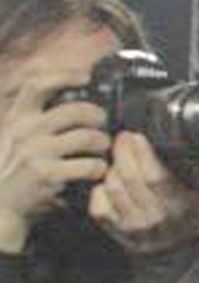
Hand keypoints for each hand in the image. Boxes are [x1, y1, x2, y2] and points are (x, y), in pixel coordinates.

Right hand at [0, 67, 112, 250]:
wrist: (1, 206)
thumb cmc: (18, 170)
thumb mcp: (19, 137)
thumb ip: (39, 119)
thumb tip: (76, 99)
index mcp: (18, 118)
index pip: (38, 85)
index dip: (64, 76)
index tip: (86, 77)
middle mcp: (25, 131)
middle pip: (76, 111)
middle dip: (99, 117)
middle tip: (104, 126)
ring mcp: (36, 152)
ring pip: (89, 137)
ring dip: (104, 144)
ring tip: (103, 151)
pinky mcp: (48, 175)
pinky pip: (91, 165)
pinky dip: (101, 168)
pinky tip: (97, 172)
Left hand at [87, 132, 198, 254]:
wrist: (177, 244)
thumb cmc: (190, 208)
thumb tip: (192, 139)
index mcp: (185, 207)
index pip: (156, 178)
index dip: (142, 155)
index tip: (137, 136)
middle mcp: (159, 220)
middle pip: (130, 179)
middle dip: (123, 152)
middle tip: (124, 137)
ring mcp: (135, 228)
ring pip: (113, 188)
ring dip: (113, 168)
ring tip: (121, 158)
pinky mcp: (115, 230)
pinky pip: (98, 203)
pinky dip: (101, 188)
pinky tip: (113, 182)